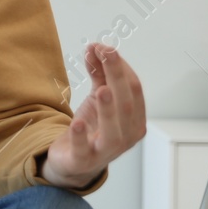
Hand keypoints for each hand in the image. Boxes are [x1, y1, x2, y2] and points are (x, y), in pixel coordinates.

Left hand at [41, 43, 145, 188]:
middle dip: (117, 77)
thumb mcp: (96, 99)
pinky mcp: (83, 161)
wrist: (72, 161)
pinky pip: (84, 150)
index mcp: (134, 120)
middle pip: (126, 106)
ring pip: (113, 132)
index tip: (104, 47)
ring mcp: (105, 152)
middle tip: (105, 53)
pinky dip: (80, 137)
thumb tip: (96, 47)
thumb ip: (99, 74)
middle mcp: (126, 137)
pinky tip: (76, 122)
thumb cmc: (91, 127)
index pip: (133, 90)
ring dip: (108, 109)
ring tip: (102, 89)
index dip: (120, 67)